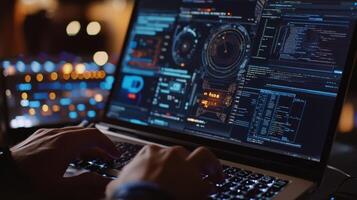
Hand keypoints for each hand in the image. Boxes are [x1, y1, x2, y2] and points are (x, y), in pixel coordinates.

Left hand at [11, 127, 119, 199]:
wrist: (1, 178)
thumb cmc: (27, 183)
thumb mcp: (59, 188)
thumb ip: (85, 184)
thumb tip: (104, 182)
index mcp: (65, 143)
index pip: (95, 136)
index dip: (108, 145)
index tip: (115, 155)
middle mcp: (57, 134)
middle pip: (86, 133)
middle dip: (99, 145)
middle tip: (107, 157)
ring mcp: (46, 134)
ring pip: (74, 134)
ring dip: (86, 144)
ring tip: (92, 158)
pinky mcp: (37, 138)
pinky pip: (62, 136)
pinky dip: (73, 143)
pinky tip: (72, 156)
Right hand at [106, 145, 223, 199]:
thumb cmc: (129, 195)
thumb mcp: (117, 185)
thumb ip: (121, 180)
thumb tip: (116, 185)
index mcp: (150, 153)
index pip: (160, 151)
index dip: (165, 161)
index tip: (168, 167)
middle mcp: (170, 155)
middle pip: (183, 152)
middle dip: (188, 162)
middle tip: (191, 171)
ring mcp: (186, 167)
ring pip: (204, 156)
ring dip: (211, 164)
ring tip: (216, 173)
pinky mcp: (198, 184)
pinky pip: (209, 184)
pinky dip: (210, 188)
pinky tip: (211, 194)